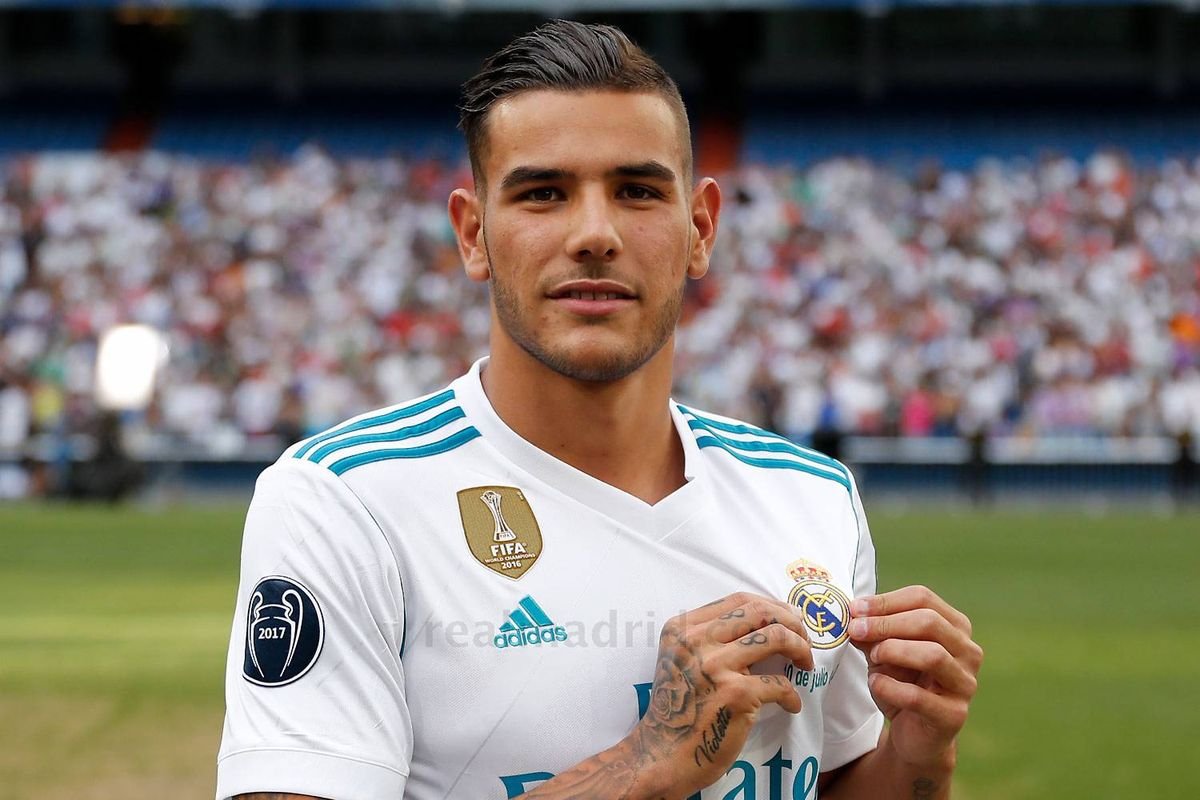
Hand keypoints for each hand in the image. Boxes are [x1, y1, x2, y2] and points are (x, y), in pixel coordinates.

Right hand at [632, 592, 815, 798]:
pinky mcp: (736, 695)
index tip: (788, 621)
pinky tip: (791, 705)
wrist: (663, 754)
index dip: (772, 607)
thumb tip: (763, 624)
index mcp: (682, 628)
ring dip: (801, 649)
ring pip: (776, 636)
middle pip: (760, 611)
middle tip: (804, 641)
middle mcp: (696, 641)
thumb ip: (709, 638)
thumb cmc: (678, 708)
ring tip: (805, 665)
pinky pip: (780, 683)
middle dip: (792, 623)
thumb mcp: (680, 659)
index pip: (739, 600)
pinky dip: (792, 695)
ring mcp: (716, 667)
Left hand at [848, 586, 981, 771]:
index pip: (923, 598)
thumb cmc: (902, 683)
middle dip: (886, 623)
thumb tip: (855, 615)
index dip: (885, 601)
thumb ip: (872, 632)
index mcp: (955, 627)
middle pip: (930, 622)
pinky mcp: (954, 715)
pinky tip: (875, 683)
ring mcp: (965, 684)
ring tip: (873, 657)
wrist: (914, 734)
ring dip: (893, 651)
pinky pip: (920, 697)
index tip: (854, 609)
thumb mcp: (883, 651)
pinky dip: (891, 687)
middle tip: (855, 630)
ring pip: (933, 655)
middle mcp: (968, 652)